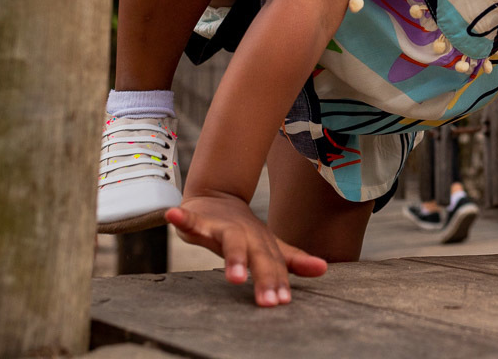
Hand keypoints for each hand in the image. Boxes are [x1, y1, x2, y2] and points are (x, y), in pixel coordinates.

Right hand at [165, 195, 327, 305]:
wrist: (218, 196)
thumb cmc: (244, 230)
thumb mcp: (269, 245)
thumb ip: (293, 259)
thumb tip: (324, 269)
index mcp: (262, 244)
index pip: (274, 265)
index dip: (278, 283)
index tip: (282, 302)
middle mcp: (246, 235)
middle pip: (257, 256)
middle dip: (263, 277)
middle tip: (268, 300)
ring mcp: (223, 226)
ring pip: (230, 241)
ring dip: (233, 257)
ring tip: (235, 277)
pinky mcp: (200, 218)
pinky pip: (191, 219)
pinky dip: (183, 217)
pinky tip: (173, 216)